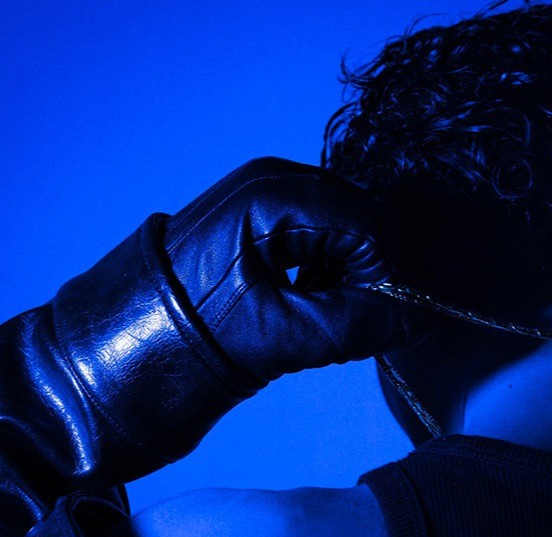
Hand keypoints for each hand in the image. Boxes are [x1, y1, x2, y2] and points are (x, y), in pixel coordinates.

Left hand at [163, 156, 421, 389]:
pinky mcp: (259, 205)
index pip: (369, 226)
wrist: (131, 345)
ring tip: (311, 307)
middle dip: (363, 271)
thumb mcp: (286, 336)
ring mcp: (262, 187)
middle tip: (339, 317)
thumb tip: (420, 316)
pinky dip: (323, 261)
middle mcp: (272, 177)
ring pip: (342, 222)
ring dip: (343, 268)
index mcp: (274, 197)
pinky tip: (299, 292)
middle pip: (360, 217)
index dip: (381, 277)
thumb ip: (360, 324)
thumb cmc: (196, 337)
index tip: (365, 320)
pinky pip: (318, 224)